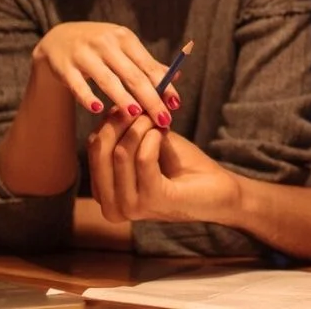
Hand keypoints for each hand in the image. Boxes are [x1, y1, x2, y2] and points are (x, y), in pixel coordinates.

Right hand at [32, 21, 178, 127]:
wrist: (59, 39)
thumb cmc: (100, 48)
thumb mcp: (122, 48)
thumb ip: (146, 64)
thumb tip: (176, 77)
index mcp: (124, 38)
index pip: (148, 65)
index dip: (164, 85)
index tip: (176, 105)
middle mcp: (106, 43)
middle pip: (132, 74)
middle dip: (150, 98)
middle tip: (163, 119)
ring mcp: (84, 54)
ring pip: (107, 79)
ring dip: (122, 97)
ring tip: (136, 114)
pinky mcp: (65, 66)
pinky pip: (78, 84)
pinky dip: (87, 96)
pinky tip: (97, 109)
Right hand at [87, 108, 238, 225]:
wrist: (217, 189)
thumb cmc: (181, 165)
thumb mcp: (147, 141)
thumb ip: (126, 130)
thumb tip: (113, 107)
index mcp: (105, 193)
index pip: (94, 148)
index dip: (110, 120)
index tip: (130, 104)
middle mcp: (112, 206)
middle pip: (100, 150)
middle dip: (120, 121)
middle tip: (141, 106)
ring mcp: (130, 207)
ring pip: (120, 152)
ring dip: (142, 126)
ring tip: (158, 120)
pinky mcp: (152, 201)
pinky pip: (143, 157)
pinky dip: (154, 137)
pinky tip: (164, 133)